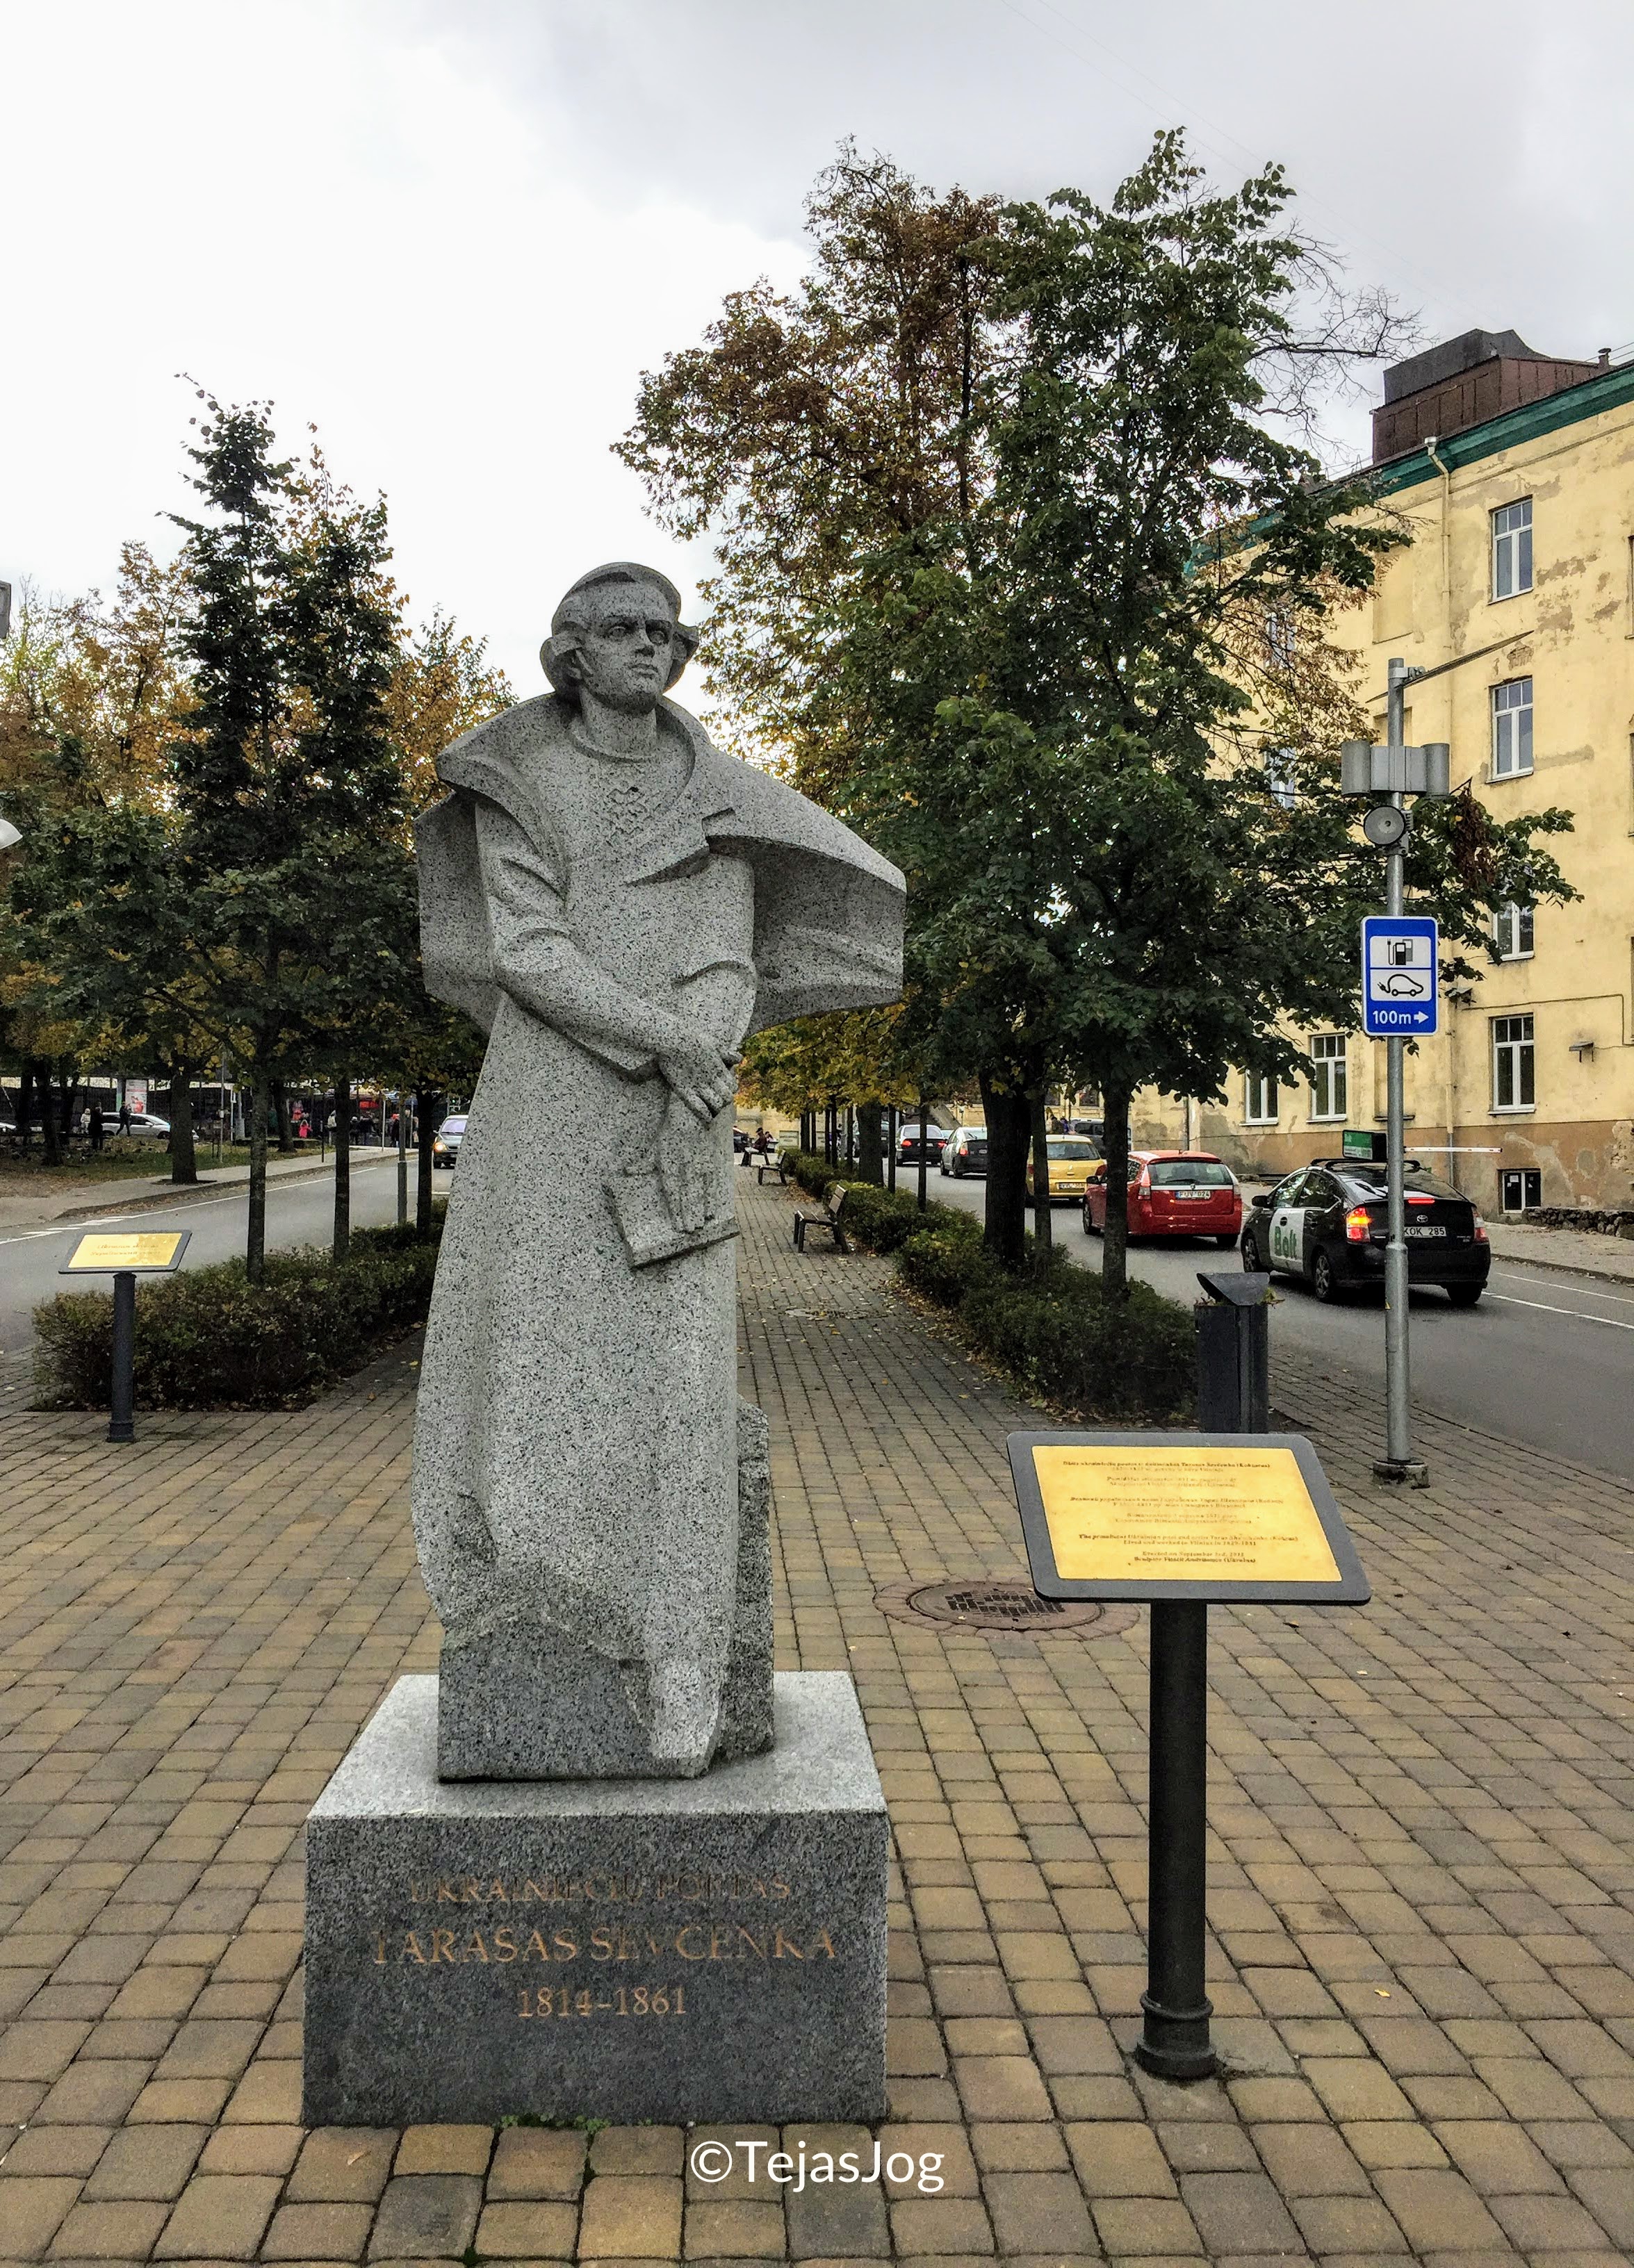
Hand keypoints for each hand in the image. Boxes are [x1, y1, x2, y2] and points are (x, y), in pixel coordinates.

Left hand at [656, 1093, 712, 1230]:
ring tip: (700, 1224)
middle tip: (690, 1230)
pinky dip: (711, 1197)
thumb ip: (643, 1164)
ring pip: (700, 1190)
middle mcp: (684, 1165)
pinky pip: (711, 1183)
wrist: (691, 1115)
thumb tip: (627, 1171)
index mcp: (668, 1163)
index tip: (677, 1223)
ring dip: (700, 1208)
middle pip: (686, 1193)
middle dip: (688, 1213)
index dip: (675, 1207)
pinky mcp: (710, 1162)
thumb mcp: (654, 1148)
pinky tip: (712, 1210)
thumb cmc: (669, 1135)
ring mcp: (698, 1164)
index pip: (672, 1190)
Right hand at [657, 1031, 738, 1125]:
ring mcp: (699, 1086)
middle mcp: (712, 1079)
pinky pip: (700, 1109)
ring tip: (711, 1109)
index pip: (732, 1086)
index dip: (729, 1090)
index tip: (722, 1090)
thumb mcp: (712, 1045)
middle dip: (723, 1101)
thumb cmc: (691, 1039)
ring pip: (717, 1105)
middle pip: (727, 1098)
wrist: (672, 1040)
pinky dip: (706, 1116)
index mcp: (719, 1068)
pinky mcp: (685, 1091)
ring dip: (716, 1109)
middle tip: (716, 1101)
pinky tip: (707, 1118)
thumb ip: (726, 1055)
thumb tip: (740, 1059)